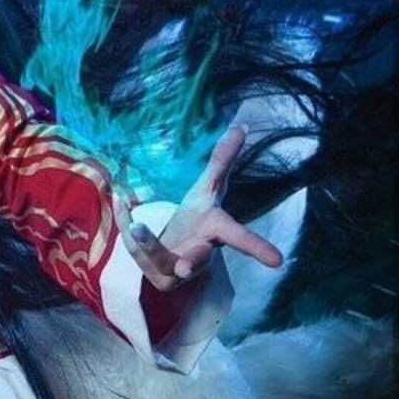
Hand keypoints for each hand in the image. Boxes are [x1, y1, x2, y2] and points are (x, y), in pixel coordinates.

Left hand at [116, 126, 282, 292]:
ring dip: (148, 244)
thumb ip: (222, 160)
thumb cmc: (199, 219)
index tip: (278, 261)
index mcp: (215, 231)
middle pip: (197, 258)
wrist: (178, 255)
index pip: (239, 237)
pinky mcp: (154, 272)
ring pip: (159, 258)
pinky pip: (133, 248)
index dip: (257, 247)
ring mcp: (175, 268)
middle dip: (190, 261)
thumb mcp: (209, 188)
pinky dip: (125, 223)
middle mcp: (198, 253)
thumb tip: (242, 125)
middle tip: (185, 266)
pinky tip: (120, 198)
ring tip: (137, 226)